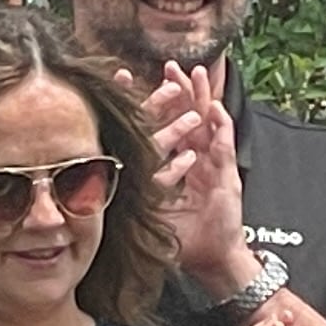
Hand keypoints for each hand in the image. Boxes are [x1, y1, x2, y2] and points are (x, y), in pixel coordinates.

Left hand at [146, 60, 254, 292]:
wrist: (212, 258)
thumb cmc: (185, 239)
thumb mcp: (152, 213)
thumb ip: (134, 197)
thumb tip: (97, 190)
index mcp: (178, 165)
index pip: (161, 128)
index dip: (148, 106)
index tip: (128, 81)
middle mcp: (196, 160)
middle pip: (187, 116)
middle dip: (179, 91)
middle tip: (168, 66)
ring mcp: (213, 165)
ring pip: (208, 123)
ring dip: (202, 98)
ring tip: (195, 73)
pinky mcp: (228, 175)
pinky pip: (225, 145)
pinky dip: (221, 126)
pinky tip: (216, 109)